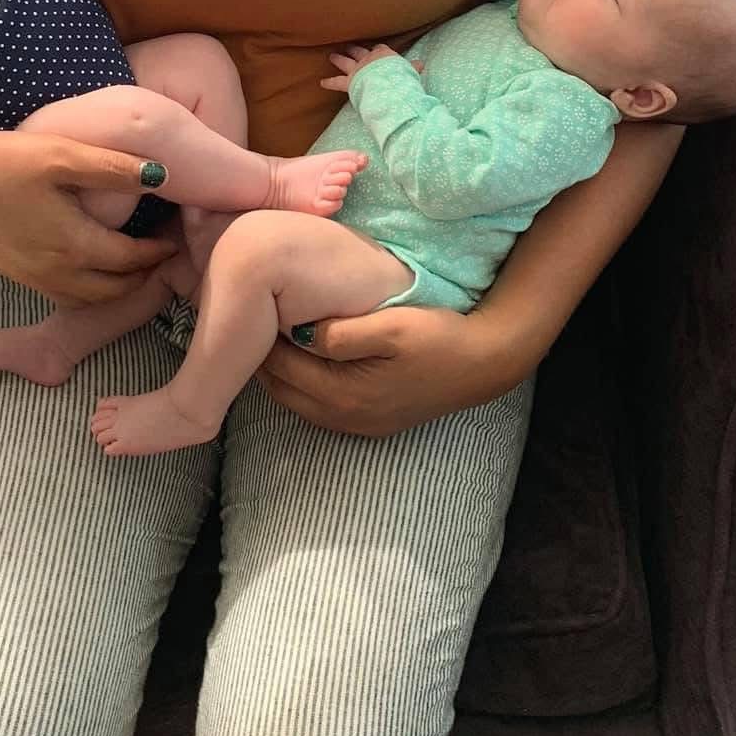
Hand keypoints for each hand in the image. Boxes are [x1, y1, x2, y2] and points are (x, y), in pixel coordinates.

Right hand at [0, 128, 175, 306]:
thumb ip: (112, 167)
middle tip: (162, 255)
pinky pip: (66, 295)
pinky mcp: (17, 274)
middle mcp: (58, 272)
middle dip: (144, 277)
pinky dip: (90, 289)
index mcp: (74, 245)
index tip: (175, 238)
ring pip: (90, 299)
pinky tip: (92, 265)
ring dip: (117, 287)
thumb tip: (161, 175)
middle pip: (115, 290)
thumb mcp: (60, 155)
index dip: (158, 251)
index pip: (131, 260)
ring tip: (133, 262)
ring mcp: (35, 278)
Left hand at [258, 305, 522, 434]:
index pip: (282, 370)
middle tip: (251, 322)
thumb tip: (304, 334)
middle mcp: (345, 418)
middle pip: (282, 391)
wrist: (486, 363)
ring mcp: (358, 424)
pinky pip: (319, 406)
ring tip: (270, 335)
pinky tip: (304, 356)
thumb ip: (344, 334)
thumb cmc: (440, 338)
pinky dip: (302, 383)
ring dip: (281, 373)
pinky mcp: (371, 422)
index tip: (250, 310)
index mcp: (345, 394)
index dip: (260, 342)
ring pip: (297, 401)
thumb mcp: (393, 327)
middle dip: (262, 360)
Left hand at [321, 44, 423, 93]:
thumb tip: (421, 64)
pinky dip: (329, 82)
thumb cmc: (401, 77)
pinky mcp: (349, 82)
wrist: (388, 84)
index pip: (379, 49)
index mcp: (384, 54)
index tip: (375, 49)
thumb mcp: (410, 71)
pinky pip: (336, 82)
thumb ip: (412, 68)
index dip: (376, 50)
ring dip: (338, 59)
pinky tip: (321, 82)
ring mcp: (357, 69)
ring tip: (331, 56)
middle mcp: (368, 59)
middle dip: (354, 48)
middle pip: (359, 51)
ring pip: (345, 62)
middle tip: (348, 46)